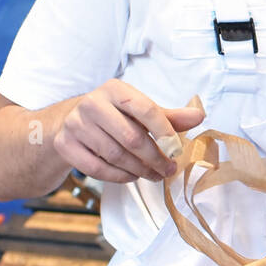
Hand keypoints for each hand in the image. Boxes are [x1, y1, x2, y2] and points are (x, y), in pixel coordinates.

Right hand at [53, 80, 205, 183]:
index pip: (145, 110)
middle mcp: (92, 103)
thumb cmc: (114, 115)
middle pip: (131, 137)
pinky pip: (97, 168)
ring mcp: (75, 124)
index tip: (177, 150)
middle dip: (155, 158)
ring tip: (154, 175)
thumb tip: (199, 115)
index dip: (165, 132)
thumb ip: (170, 116)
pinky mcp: (66, 145)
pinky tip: (132, 176)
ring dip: (140, 170)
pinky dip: (119, 176)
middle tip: (169, 170)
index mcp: (115, 89)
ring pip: (116, 155)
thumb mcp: (140, 110)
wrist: (70, 121)